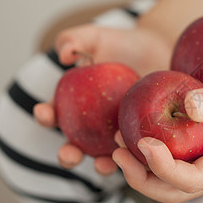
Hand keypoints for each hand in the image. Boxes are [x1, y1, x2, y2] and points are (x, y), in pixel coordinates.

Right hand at [33, 24, 171, 174]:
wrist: (158, 49)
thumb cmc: (122, 43)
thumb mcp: (95, 36)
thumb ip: (73, 39)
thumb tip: (65, 56)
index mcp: (74, 105)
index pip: (53, 114)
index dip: (45, 116)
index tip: (44, 111)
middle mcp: (92, 125)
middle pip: (75, 146)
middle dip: (67, 155)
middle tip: (69, 154)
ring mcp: (117, 133)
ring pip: (106, 156)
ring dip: (100, 165)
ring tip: (104, 164)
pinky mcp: (141, 136)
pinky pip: (136, 151)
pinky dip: (135, 157)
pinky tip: (137, 157)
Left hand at [112, 72, 202, 202]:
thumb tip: (187, 105)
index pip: (192, 181)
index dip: (164, 168)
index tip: (144, 143)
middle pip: (174, 190)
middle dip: (141, 177)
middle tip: (116, 151)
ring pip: (171, 177)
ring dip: (142, 165)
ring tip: (118, 141)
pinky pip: (175, 154)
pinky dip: (153, 148)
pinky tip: (139, 127)